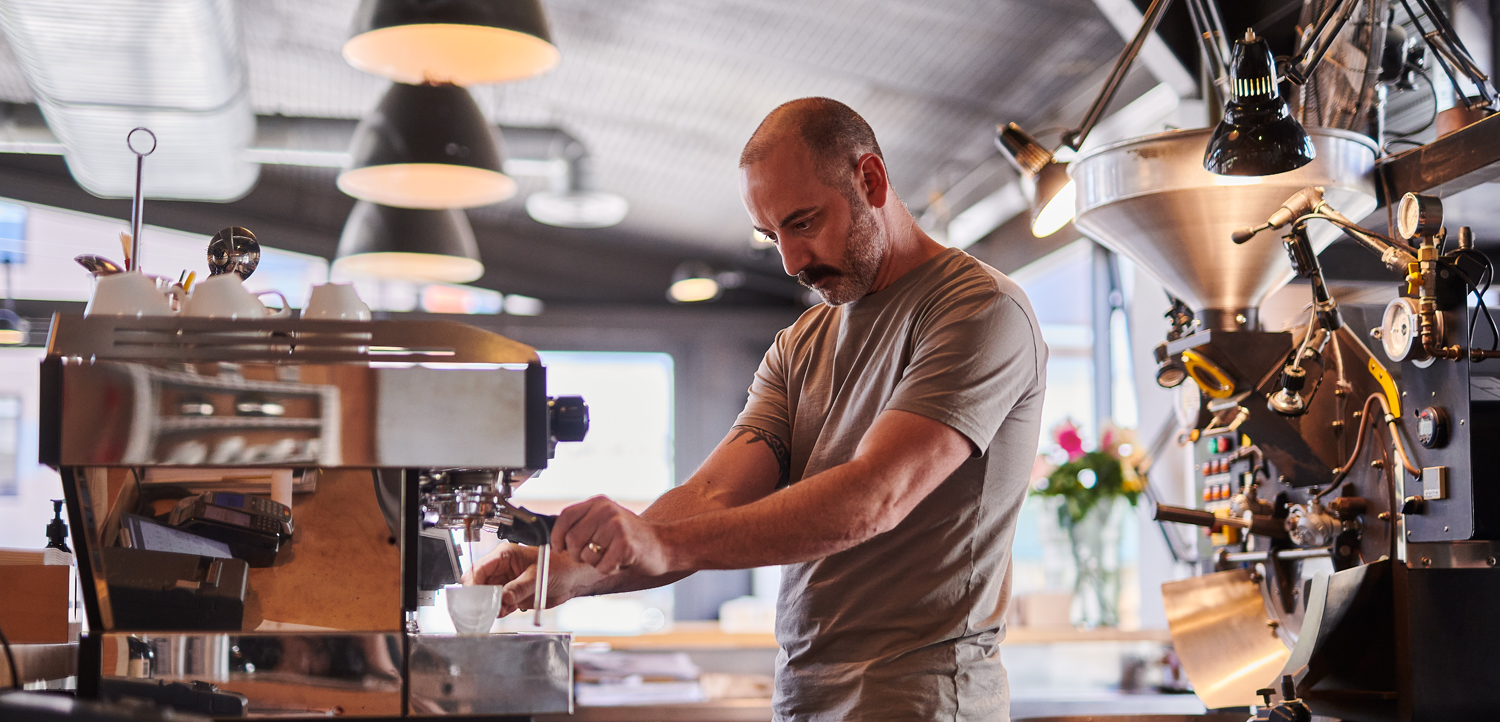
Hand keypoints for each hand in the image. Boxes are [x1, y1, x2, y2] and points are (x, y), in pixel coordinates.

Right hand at [467, 542, 600, 615]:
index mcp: (505, 555)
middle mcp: (502, 568)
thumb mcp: (537, 576)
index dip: (474, 583)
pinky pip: (498, 604)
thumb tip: (503, 598)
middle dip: (478, 596)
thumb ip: (519, 587)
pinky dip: (498, 610)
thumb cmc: (559, 566)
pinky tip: (504, 611)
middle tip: (483, 608)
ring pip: (486, 596)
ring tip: (497, 611)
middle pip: (478, 583)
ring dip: (489, 606)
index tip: (475, 598)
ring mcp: (506, 582)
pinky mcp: (512, 595)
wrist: (573, 577)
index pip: (479, 568)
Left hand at [554, 495, 672, 576]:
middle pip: (572, 539)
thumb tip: (552, 539)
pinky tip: (620, 561)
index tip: (559, 549)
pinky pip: (602, 566)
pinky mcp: (625, 543)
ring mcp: (616, 526)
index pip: (565, 517)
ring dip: (596, 563)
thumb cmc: (629, 538)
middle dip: (578, 555)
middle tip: (595, 555)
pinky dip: (609, 569)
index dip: (557, 536)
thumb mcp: (605, 522)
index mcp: (598, 503)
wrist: (664, 544)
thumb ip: (582, 525)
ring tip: (611, 555)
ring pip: (586, 555)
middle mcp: (606, 510)